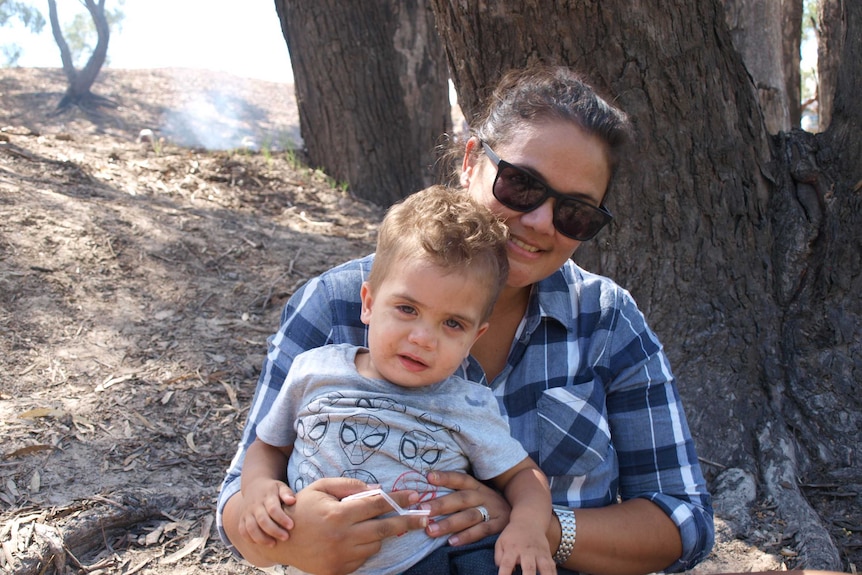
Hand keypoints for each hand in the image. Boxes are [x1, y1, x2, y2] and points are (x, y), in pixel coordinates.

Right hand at [224, 477, 428, 571]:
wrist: (280, 538)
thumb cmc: (303, 507)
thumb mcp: (321, 487)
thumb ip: (350, 486)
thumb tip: (376, 489)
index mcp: (338, 514)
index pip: (377, 505)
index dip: (398, 499)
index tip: (416, 496)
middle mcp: (342, 537)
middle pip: (385, 529)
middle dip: (408, 521)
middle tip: (426, 517)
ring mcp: (341, 556)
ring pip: (375, 545)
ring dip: (378, 534)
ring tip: (363, 525)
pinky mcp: (339, 570)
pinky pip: (363, 558)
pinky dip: (364, 547)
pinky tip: (351, 539)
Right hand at [239, 478, 295, 545]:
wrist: (254, 486)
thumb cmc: (273, 490)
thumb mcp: (281, 486)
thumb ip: (287, 493)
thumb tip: (292, 501)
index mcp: (267, 497)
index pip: (273, 509)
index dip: (282, 518)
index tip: (291, 526)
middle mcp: (255, 505)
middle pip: (262, 520)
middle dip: (274, 531)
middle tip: (286, 537)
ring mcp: (247, 513)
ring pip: (251, 528)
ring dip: (262, 538)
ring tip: (273, 544)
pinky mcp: (242, 519)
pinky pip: (243, 531)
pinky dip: (250, 539)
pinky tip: (261, 544)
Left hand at [419, 470, 510, 545]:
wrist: (524, 512)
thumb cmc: (490, 505)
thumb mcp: (478, 495)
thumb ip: (459, 494)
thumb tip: (430, 495)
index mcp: (477, 487)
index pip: (460, 479)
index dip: (446, 477)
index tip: (429, 477)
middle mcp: (484, 497)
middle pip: (461, 499)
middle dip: (441, 504)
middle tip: (422, 509)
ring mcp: (492, 511)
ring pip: (468, 516)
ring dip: (449, 523)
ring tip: (431, 529)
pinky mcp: (498, 526)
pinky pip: (481, 531)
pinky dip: (466, 536)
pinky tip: (451, 542)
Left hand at [495, 522, 555, 574]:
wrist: (528, 521)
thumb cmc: (512, 535)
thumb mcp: (500, 542)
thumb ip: (499, 557)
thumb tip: (502, 571)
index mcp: (512, 548)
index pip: (506, 563)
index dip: (504, 574)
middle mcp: (526, 551)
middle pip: (528, 567)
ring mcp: (538, 553)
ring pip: (544, 567)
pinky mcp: (547, 554)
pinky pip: (552, 566)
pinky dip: (553, 574)